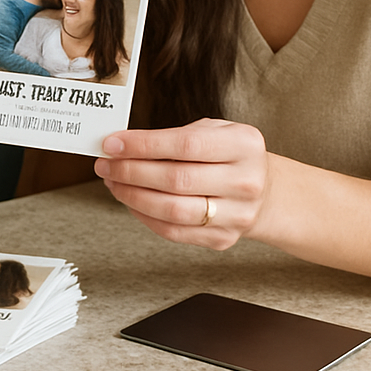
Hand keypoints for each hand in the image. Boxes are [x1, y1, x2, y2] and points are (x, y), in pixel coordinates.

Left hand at [94, 118, 268, 250]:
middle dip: (131, 171)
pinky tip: (131, 201)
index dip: (144, 145)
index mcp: (243, 145)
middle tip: (105, 164)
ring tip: (113, 182)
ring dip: (133, 196)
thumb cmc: (231, 155)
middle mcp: (245, 181)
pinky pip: (174, 232)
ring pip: (173, 211)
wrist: (265, 191)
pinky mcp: (223, 239)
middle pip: (176, 180)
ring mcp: (236, 215)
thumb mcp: (216, 131)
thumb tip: (124, 145)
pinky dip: (145, 217)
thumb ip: (176, 136)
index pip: (185, 145)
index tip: (113, 144)